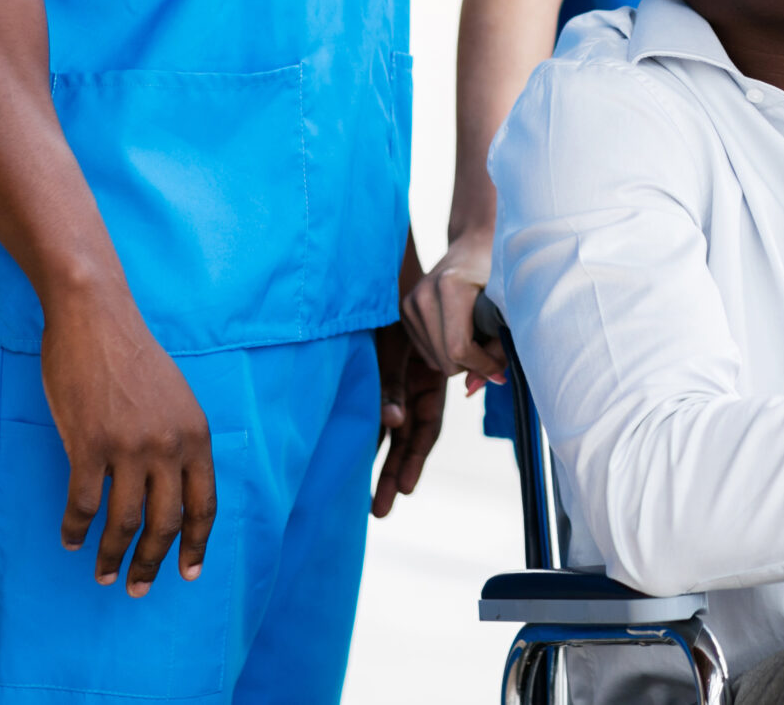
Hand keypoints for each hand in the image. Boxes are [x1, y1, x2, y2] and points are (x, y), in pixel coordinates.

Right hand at [39, 285, 215, 596]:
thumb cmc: (131, 357)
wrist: (96, 318)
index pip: (205, 504)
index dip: (196, 544)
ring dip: (113, 556)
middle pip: (166, 522)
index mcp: (196, 434)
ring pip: (124, 522)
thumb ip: (178, 440)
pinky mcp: (89, 444)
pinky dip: (76, 528)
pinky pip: (83, 503)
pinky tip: (70, 539)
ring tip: (103, 574)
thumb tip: (171, 489)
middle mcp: (169, 445)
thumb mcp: (175, 398)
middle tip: (138, 588)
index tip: (188, 574)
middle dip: (152, 562)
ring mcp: (130, 446)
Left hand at [372, 317, 446, 516]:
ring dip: (380, 462)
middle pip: (407, 439)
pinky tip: (355, 457)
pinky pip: (375, 412)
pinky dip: (369, 436)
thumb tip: (392, 424)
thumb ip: (393, 383)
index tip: (404, 489)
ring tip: (369, 501)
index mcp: (428, 378)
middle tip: (380, 511)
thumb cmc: (393, 302)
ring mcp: (396, 382)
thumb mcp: (396, 343)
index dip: (415, 459)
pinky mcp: (377, 377)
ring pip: (390, 431)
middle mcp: (414, 385)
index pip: (426, 428)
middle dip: (394, 474)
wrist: (385, 272)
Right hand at [398, 226, 506, 393]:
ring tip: (478, 337)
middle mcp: (423, 294)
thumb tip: (472, 389)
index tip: (501, 369)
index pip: (458, 348)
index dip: (482, 366)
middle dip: (472, 365)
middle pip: (445, 359)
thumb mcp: (507, 306)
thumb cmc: (498, 272)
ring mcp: (410, 302)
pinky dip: (446, 352)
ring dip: (459, 360)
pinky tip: (461, 333)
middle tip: (493, 352)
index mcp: (450, 286)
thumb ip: (498, 347)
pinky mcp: (404, 310)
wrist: (475, 243)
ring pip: (435, 360)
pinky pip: (427, 352)